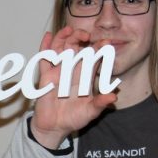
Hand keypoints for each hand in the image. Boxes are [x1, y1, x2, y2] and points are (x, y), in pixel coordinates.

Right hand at [30, 26, 117, 148]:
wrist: (55, 127)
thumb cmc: (74, 118)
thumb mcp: (91, 112)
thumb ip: (101, 103)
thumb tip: (114, 97)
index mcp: (85, 76)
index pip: (93, 58)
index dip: (99, 49)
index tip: (106, 41)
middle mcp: (71, 71)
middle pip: (76, 49)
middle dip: (80, 38)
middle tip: (86, 34)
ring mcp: (58, 72)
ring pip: (60, 49)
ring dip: (64, 38)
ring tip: (69, 29)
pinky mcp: (45, 76)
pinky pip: (44, 59)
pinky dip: (45, 46)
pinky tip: (48, 35)